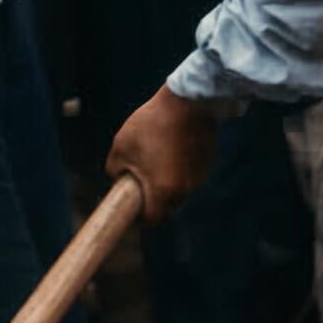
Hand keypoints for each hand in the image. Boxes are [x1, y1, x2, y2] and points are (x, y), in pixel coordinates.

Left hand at [107, 85, 218, 222]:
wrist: (188, 100)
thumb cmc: (151, 124)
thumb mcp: (121, 146)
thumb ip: (115, 170)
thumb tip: (118, 180)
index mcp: (163, 191)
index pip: (151, 221)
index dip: (139, 222)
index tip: (130, 215)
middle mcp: (184, 189)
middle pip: (167, 208)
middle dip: (153, 203)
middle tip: (139, 186)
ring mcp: (199, 177)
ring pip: (180, 191)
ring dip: (168, 186)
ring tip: (154, 162)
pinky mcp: (207, 163)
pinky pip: (190, 176)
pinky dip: (180, 171)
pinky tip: (171, 150)